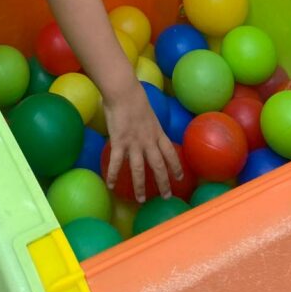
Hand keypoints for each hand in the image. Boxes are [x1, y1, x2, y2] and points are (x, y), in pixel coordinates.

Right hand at [102, 78, 181, 201]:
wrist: (124, 92)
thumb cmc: (135, 96)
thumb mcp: (148, 111)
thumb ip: (148, 123)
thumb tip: (145, 125)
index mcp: (157, 132)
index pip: (170, 152)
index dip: (176, 166)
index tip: (179, 178)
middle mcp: (148, 141)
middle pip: (159, 166)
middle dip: (163, 183)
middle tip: (167, 197)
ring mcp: (134, 143)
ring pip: (140, 169)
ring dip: (140, 186)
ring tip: (140, 199)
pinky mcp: (120, 142)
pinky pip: (117, 162)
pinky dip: (113, 175)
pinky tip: (111, 185)